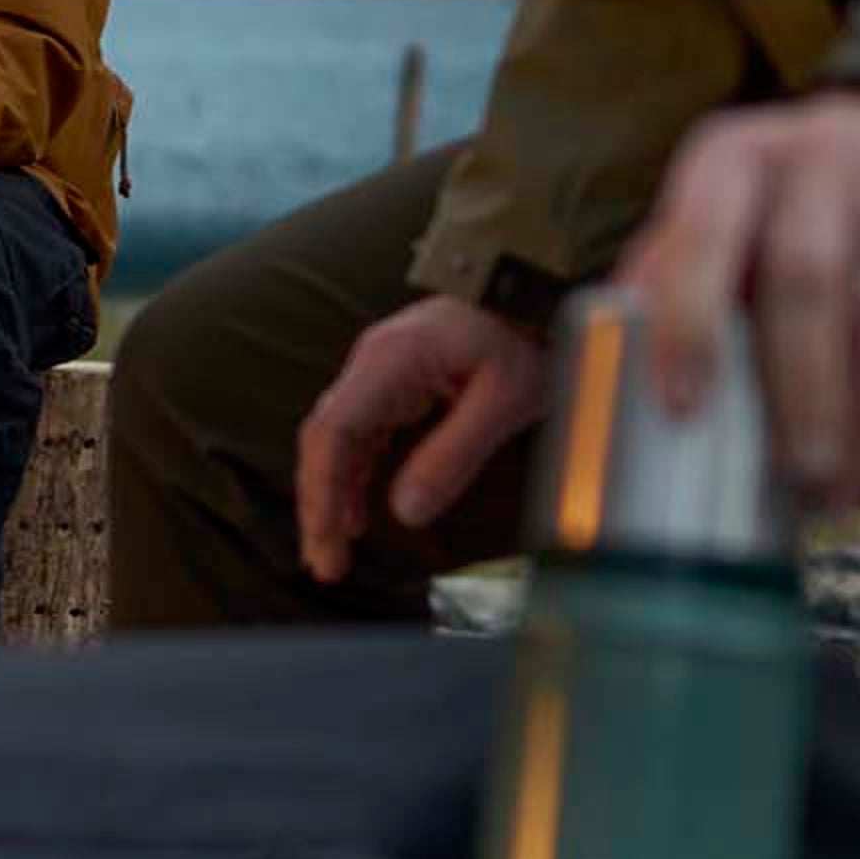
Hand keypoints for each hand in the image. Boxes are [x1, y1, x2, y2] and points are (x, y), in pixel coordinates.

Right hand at [295, 297, 550, 584]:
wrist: (540, 292)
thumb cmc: (530, 338)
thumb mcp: (505, 401)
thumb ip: (454, 455)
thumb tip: (406, 513)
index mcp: (392, 359)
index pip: (335, 430)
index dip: (324, 490)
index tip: (328, 541)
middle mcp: (374, 362)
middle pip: (326, 438)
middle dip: (319, 503)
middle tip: (325, 565)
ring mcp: (381, 370)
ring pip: (337, 439)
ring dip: (330, 495)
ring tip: (332, 553)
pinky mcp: (395, 381)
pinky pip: (359, 433)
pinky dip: (350, 476)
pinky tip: (355, 515)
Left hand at [618, 93, 859, 509]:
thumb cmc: (777, 198)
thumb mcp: (715, 204)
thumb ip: (667, 272)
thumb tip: (609, 373)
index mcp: (729, 157)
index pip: (702, 237)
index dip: (688, 322)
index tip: (682, 406)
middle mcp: (812, 161)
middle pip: (803, 275)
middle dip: (794, 384)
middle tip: (789, 472)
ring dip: (855, 410)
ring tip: (833, 491)